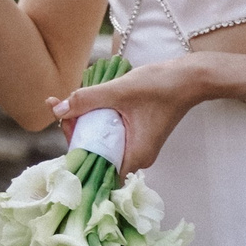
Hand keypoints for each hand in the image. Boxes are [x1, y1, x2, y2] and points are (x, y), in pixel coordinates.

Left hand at [50, 58, 206, 171]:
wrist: (188, 78)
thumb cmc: (159, 86)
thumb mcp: (118, 91)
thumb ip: (87, 100)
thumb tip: (57, 110)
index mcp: (136, 156)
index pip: (97, 167)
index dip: (77, 151)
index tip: (64, 127)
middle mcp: (137, 157)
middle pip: (98, 154)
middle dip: (77, 134)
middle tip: (62, 109)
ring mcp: (138, 146)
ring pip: (103, 143)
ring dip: (86, 126)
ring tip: (71, 105)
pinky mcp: (138, 135)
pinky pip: (112, 133)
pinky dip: (98, 121)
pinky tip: (87, 106)